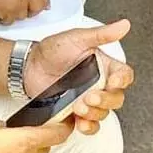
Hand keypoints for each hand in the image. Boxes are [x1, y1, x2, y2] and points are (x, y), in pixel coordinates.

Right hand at [0, 0, 48, 23]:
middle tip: (23, 12)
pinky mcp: (11, 11)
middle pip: (38, 5)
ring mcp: (20, 0)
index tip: (45, 5)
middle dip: (32, 10)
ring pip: (23, 15)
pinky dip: (4, 19)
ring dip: (14, 14)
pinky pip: (11, 21)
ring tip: (2, 7)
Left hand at [25, 20, 133, 134]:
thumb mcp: (77, 38)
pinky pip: (90, 125)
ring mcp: (88, 100)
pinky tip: (81, 122)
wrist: (28, 68)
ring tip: (79, 107)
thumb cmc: (52, 50)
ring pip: (104, 113)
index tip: (113, 82)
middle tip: (90, 96)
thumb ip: (102, 34)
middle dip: (106, 100)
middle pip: (116, 98)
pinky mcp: (76, 113)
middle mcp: (99, 84)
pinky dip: (89, 126)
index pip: (124, 75)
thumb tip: (124, 25)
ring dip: (95, 113)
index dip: (122, 80)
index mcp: (103, 65)